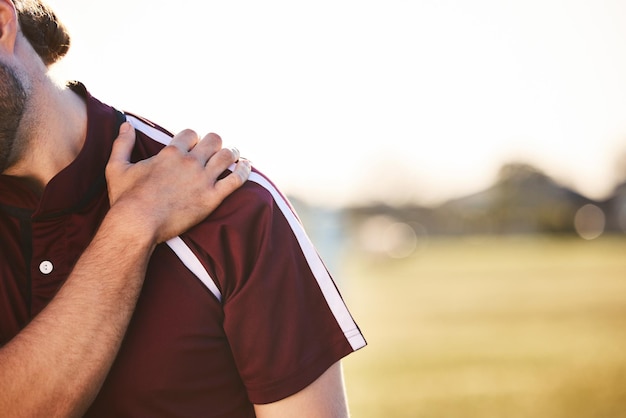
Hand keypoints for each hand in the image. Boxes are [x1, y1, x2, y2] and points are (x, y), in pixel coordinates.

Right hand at [105, 122, 250, 243]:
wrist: (137, 224)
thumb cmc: (125, 198)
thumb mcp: (117, 167)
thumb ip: (122, 144)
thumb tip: (125, 125)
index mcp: (170, 153)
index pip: (190, 134)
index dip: (194, 138)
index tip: (194, 144)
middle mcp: (190, 162)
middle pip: (212, 141)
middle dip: (215, 142)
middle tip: (217, 148)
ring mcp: (202, 179)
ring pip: (226, 156)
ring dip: (232, 153)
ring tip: (235, 155)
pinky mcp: (212, 198)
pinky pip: (235, 180)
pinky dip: (244, 170)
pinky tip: (246, 166)